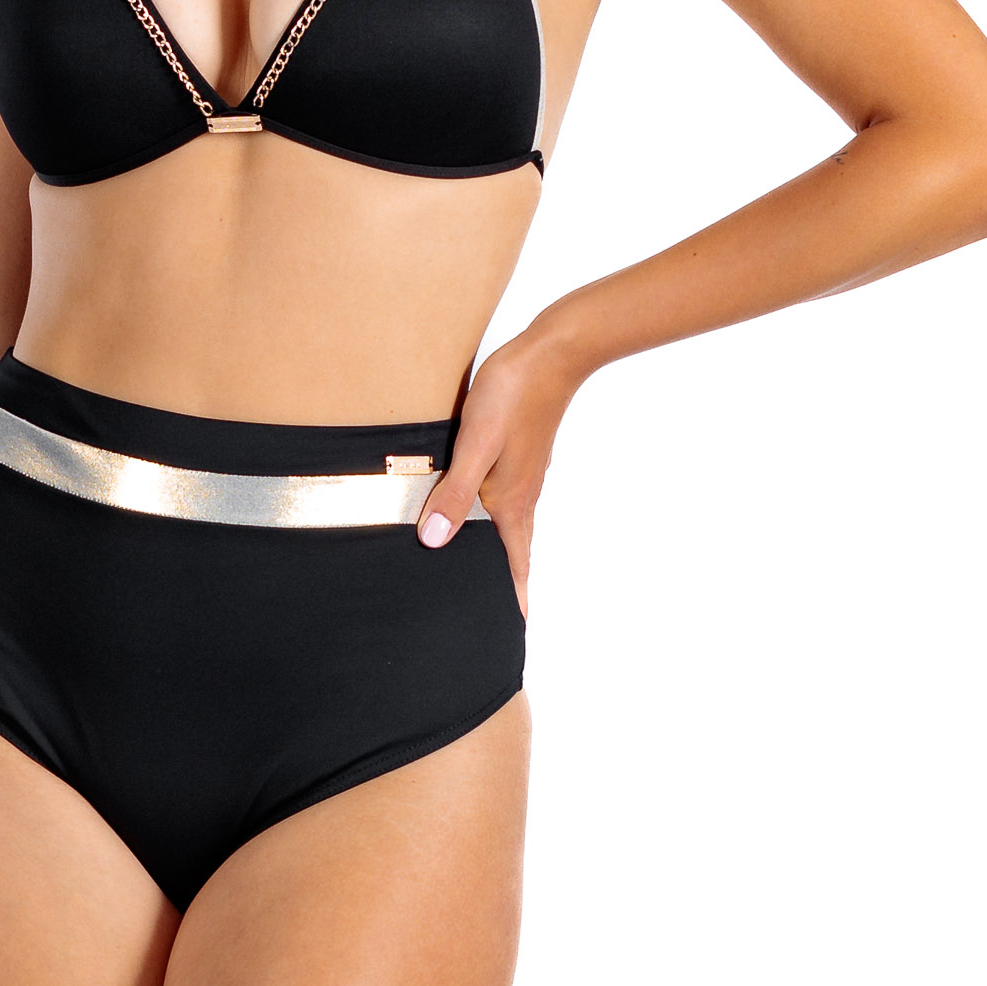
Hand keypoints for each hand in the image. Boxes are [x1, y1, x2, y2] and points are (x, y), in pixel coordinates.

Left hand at [413, 326, 582, 615]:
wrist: (553, 352)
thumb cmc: (514, 395)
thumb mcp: (477, 444)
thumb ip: (456, 492)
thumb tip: (433, 542)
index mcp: (512, 502)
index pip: (514, 565)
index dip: (513, 599)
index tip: (513, 633)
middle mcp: (520, 494)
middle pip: (511, 551)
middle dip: (502, 584)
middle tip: (491, 615)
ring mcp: (521, 474)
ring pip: (506, 525)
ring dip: (495, 552)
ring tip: (479, 572)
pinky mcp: (517, 453)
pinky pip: (501, 498)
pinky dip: (489, 518)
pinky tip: (473, 511)